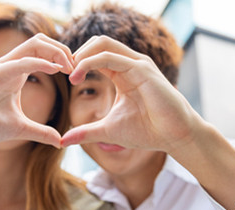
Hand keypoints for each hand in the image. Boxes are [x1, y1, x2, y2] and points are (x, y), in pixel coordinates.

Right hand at [0, 34, 73, 147]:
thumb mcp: (19, 129)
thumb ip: (40, 132)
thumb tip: (60, 140)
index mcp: (17, 74)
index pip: (44, 54)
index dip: (63, 60)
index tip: (77, 76)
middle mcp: (11, 66)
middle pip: (42, 43)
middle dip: (64, 51)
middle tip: (77, 69)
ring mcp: (2, 67)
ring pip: (34, 44)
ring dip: (56, 52)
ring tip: (69, 68)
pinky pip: (21, 61)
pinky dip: (40, 62)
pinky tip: (55, 70)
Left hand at [60, 36, 204, 153]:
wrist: (174, 137)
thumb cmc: (147, 132)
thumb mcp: (108, 131)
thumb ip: (86, 132)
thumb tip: (62, 141)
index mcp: (122, 73)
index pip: (95, 55)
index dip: (76, 62)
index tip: (61, 77)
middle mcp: (130, 64)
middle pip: (98, 42)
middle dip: (76, 53)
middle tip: (60, 70)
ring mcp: (137, 64)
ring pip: (102, 44)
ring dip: (81, 55)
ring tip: (69, 73)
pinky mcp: (142, 69)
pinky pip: (110, 57)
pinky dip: (90, 62)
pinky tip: (77, 77)